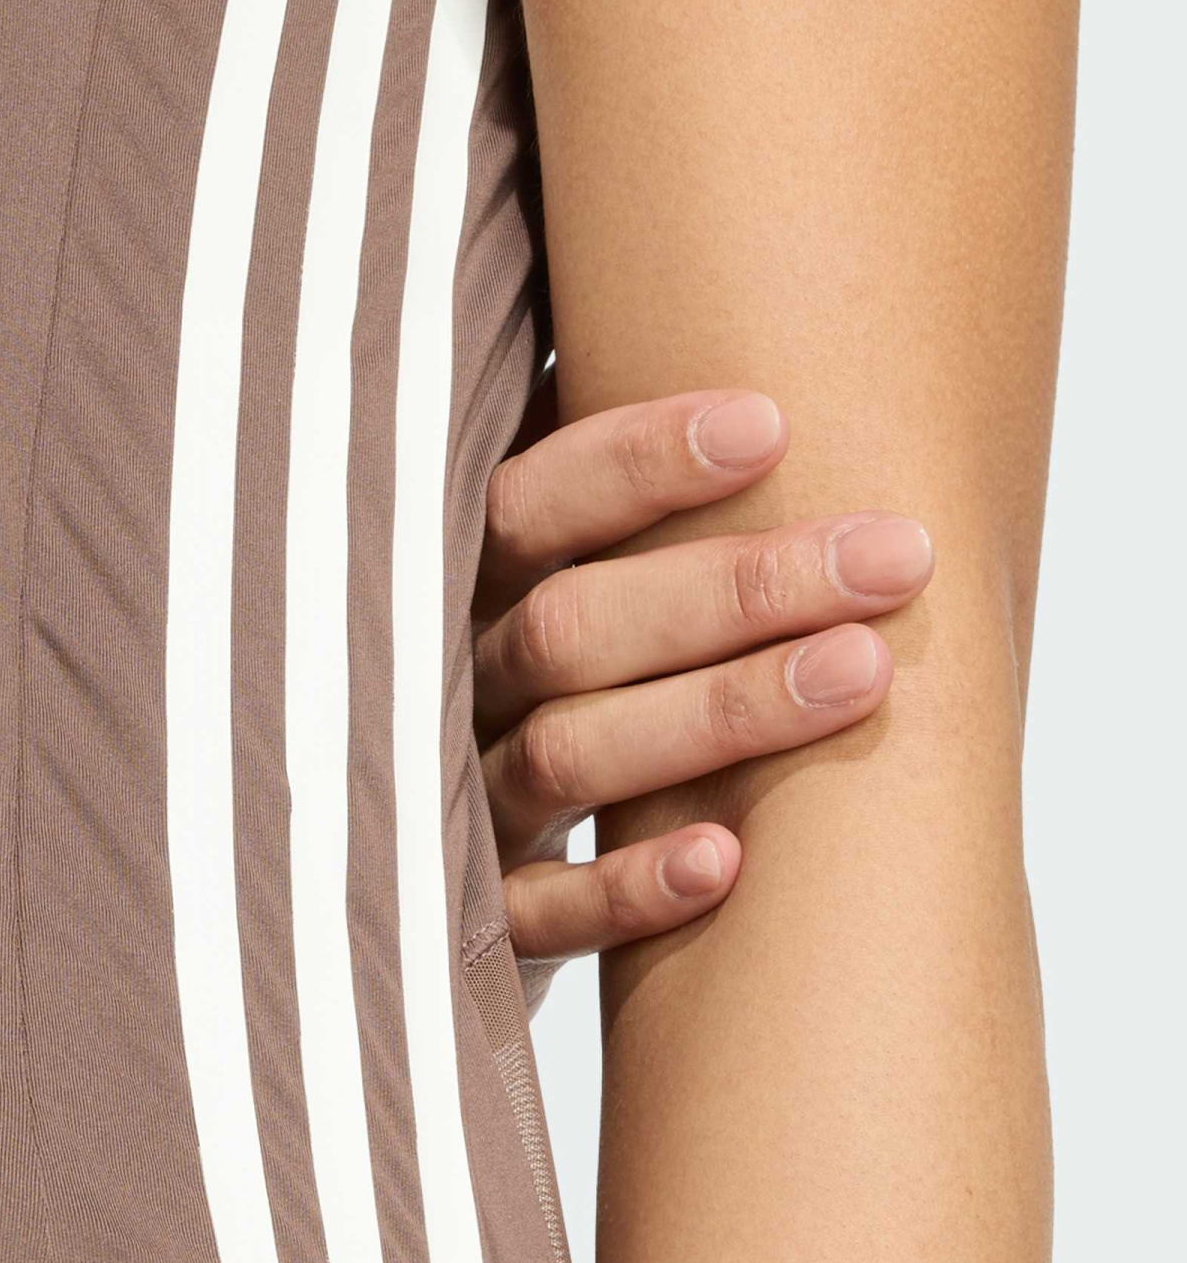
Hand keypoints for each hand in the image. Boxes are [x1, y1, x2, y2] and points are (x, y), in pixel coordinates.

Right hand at [472, 378, 934, 1008]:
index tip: (773, 422)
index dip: (637, 459)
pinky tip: (726, 861)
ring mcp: (452, 798)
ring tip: (863, 673)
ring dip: (719, 711)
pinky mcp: (470, 918)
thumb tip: (711, 345)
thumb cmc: (506, 667)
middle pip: (575, 623)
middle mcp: (445, 677)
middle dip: (737, 584)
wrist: (368, 860)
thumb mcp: (512, 562)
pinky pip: (540, 911)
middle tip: (894, 553)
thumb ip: (576, 481)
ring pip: (574, 752)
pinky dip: (627, 887)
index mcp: (452, 576)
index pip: (528, 500)